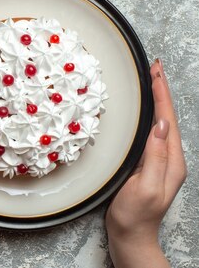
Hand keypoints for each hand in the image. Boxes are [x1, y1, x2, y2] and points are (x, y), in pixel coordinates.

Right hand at [105, 60, 186, 267]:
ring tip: (149, 81)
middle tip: (153, 68)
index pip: (168, 120)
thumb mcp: (145, 186)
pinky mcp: (148, 163)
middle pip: (167, 117)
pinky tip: (141, 110)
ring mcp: (159, 161)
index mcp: (172, 161)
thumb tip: (161, 125)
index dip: (162, 95)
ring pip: (159, 123)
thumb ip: (155, 156)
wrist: (131, 235)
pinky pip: (150, 132)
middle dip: (161, 91)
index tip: (155, 72)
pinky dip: (147, 115)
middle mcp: (169, 158)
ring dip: (155, 100)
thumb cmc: (134, 214)